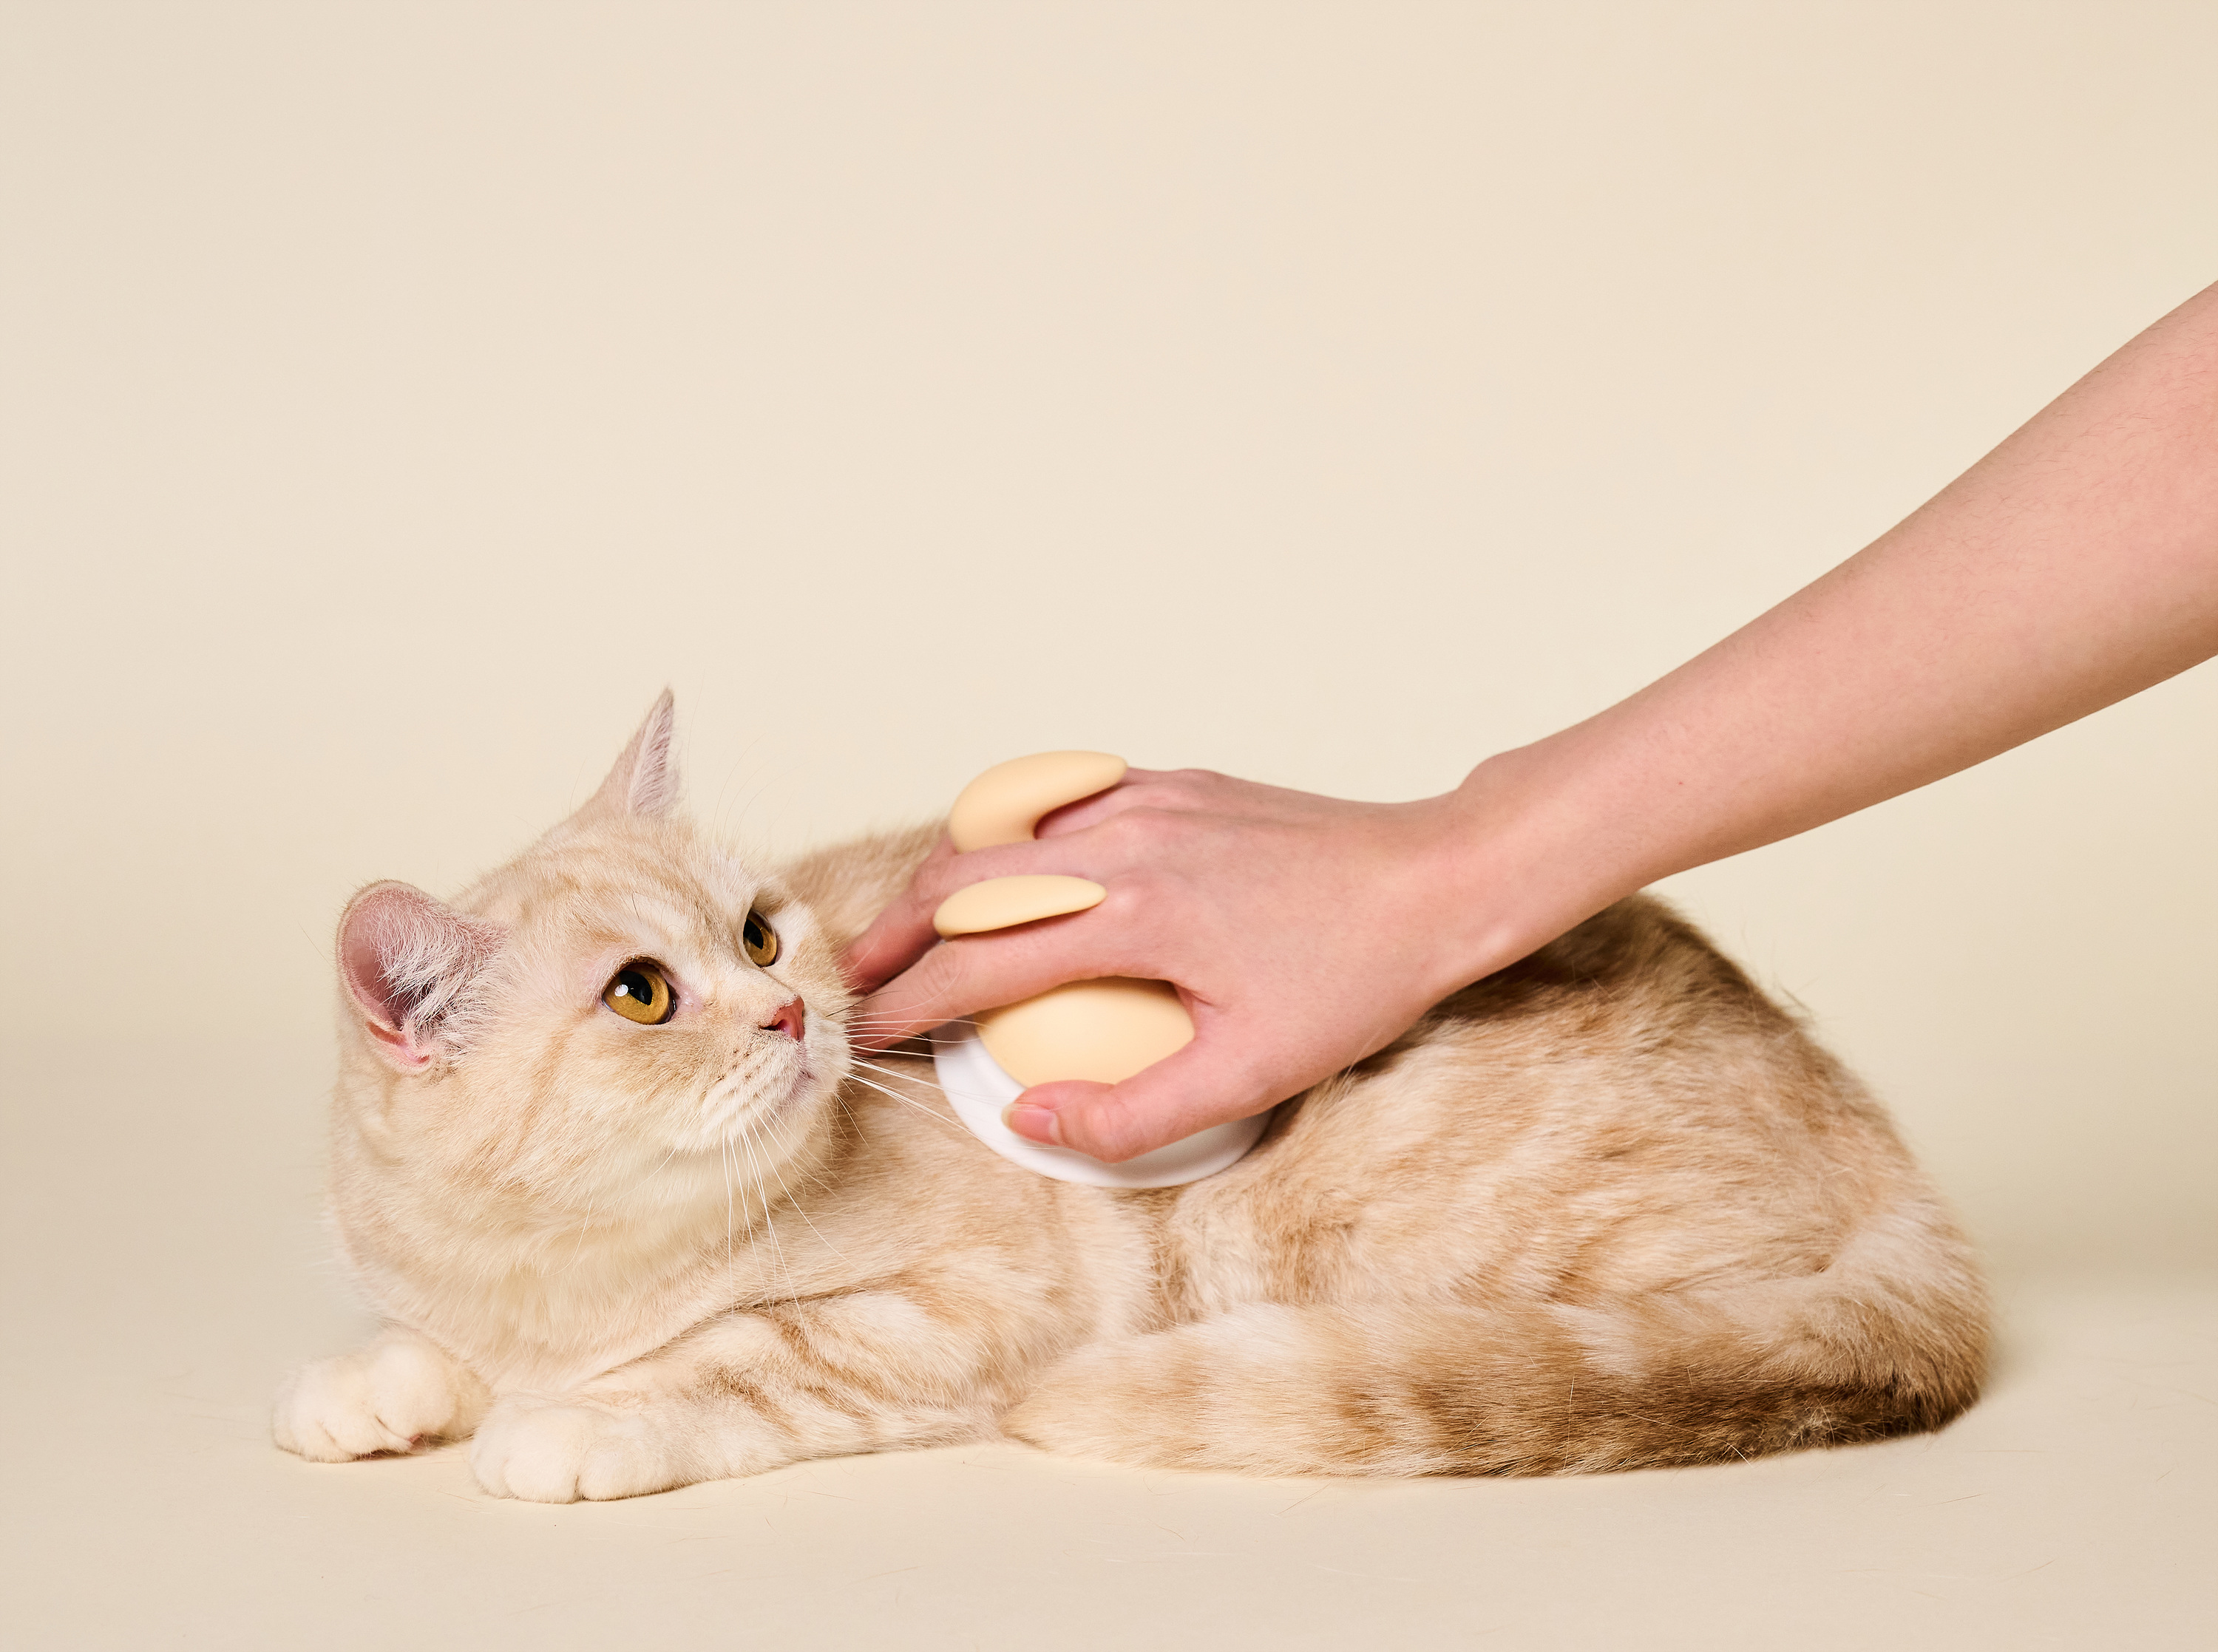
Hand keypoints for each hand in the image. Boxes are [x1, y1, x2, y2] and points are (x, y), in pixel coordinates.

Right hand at [840, 767, 1537, 1162]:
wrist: (1436, 880)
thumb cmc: (1355, 977)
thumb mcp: (1252, 1072)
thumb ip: (1132, 1111)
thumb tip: (1032, 1120)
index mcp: (1132, 916)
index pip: (978, 965)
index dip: (909, 1006)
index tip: (869, 1037)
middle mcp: (1122, 843)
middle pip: (960, 880)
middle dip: (893, 933)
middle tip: (859, 981)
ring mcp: (1145, 800)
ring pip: (1001, 830)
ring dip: (942, 882)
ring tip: (911, 929)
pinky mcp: (1173, 782)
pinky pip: (1058, 803)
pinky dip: (1008, 838)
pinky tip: (1006, 871)